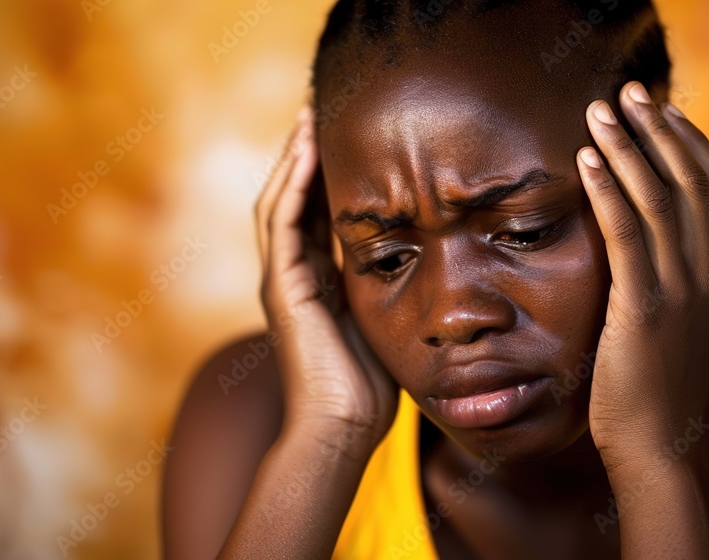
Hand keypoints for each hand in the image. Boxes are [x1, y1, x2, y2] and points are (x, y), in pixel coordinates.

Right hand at [256, 106, 398, 451]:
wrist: (342, 429)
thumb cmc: (369, 388)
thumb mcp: (385, 323)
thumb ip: (390, 290)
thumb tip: (428, 265)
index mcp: (316, 283)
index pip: (315, 214)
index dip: (326, 176)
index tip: (345, 139)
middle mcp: (292, 275)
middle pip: (292, 199)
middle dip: (305, 155)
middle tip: (320, 111)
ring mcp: (282, 280)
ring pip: (280, 201)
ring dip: (294, 158)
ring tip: (310, 116)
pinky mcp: (282, 288)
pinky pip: (283, 222)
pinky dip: (294, 184)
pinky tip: (308, 150)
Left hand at [576, 82, 708, 470]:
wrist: (661, 449)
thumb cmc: (659, 389)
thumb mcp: (681, 325)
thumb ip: (674, 280)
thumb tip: (646, 248)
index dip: (692, 144)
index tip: (664, 112)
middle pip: (693, 180)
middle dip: (659, 129)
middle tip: (628, 92)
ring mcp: (683, 290)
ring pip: (659, 198)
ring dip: (628, 146)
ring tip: (599, 110)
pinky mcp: (644, 308)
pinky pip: (627, 235)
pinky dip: (608, 190)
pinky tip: (586, 159)